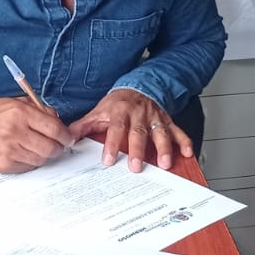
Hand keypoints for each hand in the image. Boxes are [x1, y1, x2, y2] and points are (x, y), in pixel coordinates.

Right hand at [0, 97, 71, 172]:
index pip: (54, 128)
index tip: (68, 137)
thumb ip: (38, 109)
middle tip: (58, 146)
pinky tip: (27, 154)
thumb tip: (57, 120)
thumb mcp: (14, 102)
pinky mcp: (4, 164)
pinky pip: (27, 167)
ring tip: (41, 149)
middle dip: (59, 148)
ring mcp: (10, 150)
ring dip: (45, 156)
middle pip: (51, 148)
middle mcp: (16, 132)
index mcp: (20, 113)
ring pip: (41, 160)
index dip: (66, 135)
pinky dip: (31, 162)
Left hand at [69, 89, 193, 171]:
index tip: (108, 161)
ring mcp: (155, 118)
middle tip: (136, 167)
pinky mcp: (167, 121)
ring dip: (164, 148)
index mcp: (120, 112)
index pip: (115, 129)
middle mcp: (139, 114)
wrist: (138, 87)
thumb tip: (66, 138)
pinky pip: (178, 131)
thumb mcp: (99, 111)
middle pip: (139, 133)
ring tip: (164, 164)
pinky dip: (184, 141)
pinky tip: (187, 153)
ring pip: (160, 133)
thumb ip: (84, 126)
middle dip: (138, 150)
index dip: (112, 145)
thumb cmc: (117, 103)